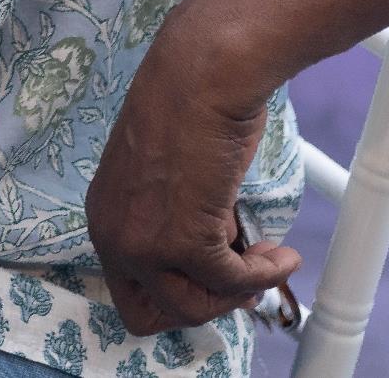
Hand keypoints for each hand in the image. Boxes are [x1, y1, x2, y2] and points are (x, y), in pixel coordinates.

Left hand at [85, 15, 299, 335]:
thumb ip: (184, 222)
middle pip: (153, 314)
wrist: (202, 74)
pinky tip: (283, 254)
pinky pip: (231, 283)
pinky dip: (265, 276)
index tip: (216, 278)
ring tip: (267, 260)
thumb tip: (222, 262)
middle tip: (241, 279)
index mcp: (105, 216)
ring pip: (192, 308)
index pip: (130, 290)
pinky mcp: (182, 242)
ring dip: (237, 292)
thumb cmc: (192, 107)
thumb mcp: (173, 179)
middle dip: (203, 303)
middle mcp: (113, 236)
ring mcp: (142, 244)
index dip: (178, 291)